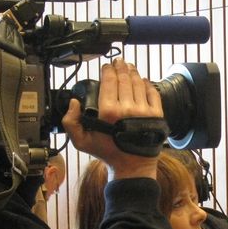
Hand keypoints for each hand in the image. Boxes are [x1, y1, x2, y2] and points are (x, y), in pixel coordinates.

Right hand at [62, 58, 162, 179]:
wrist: (132, 167)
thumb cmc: (107, 153)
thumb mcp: (81, 142)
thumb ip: (71, 122)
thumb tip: (74, 102)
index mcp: (108, 111)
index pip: (109, 81)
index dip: (108, 70)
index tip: (107, 66)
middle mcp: (127, 108)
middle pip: (124, 78)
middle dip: (121, 67)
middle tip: (119, 62)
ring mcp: (143, 110)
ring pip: (138, 83)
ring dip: (133, 72)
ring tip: (130, 67)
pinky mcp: (157, 115)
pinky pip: (153, 93)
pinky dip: (148, 83)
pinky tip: (143, 79)